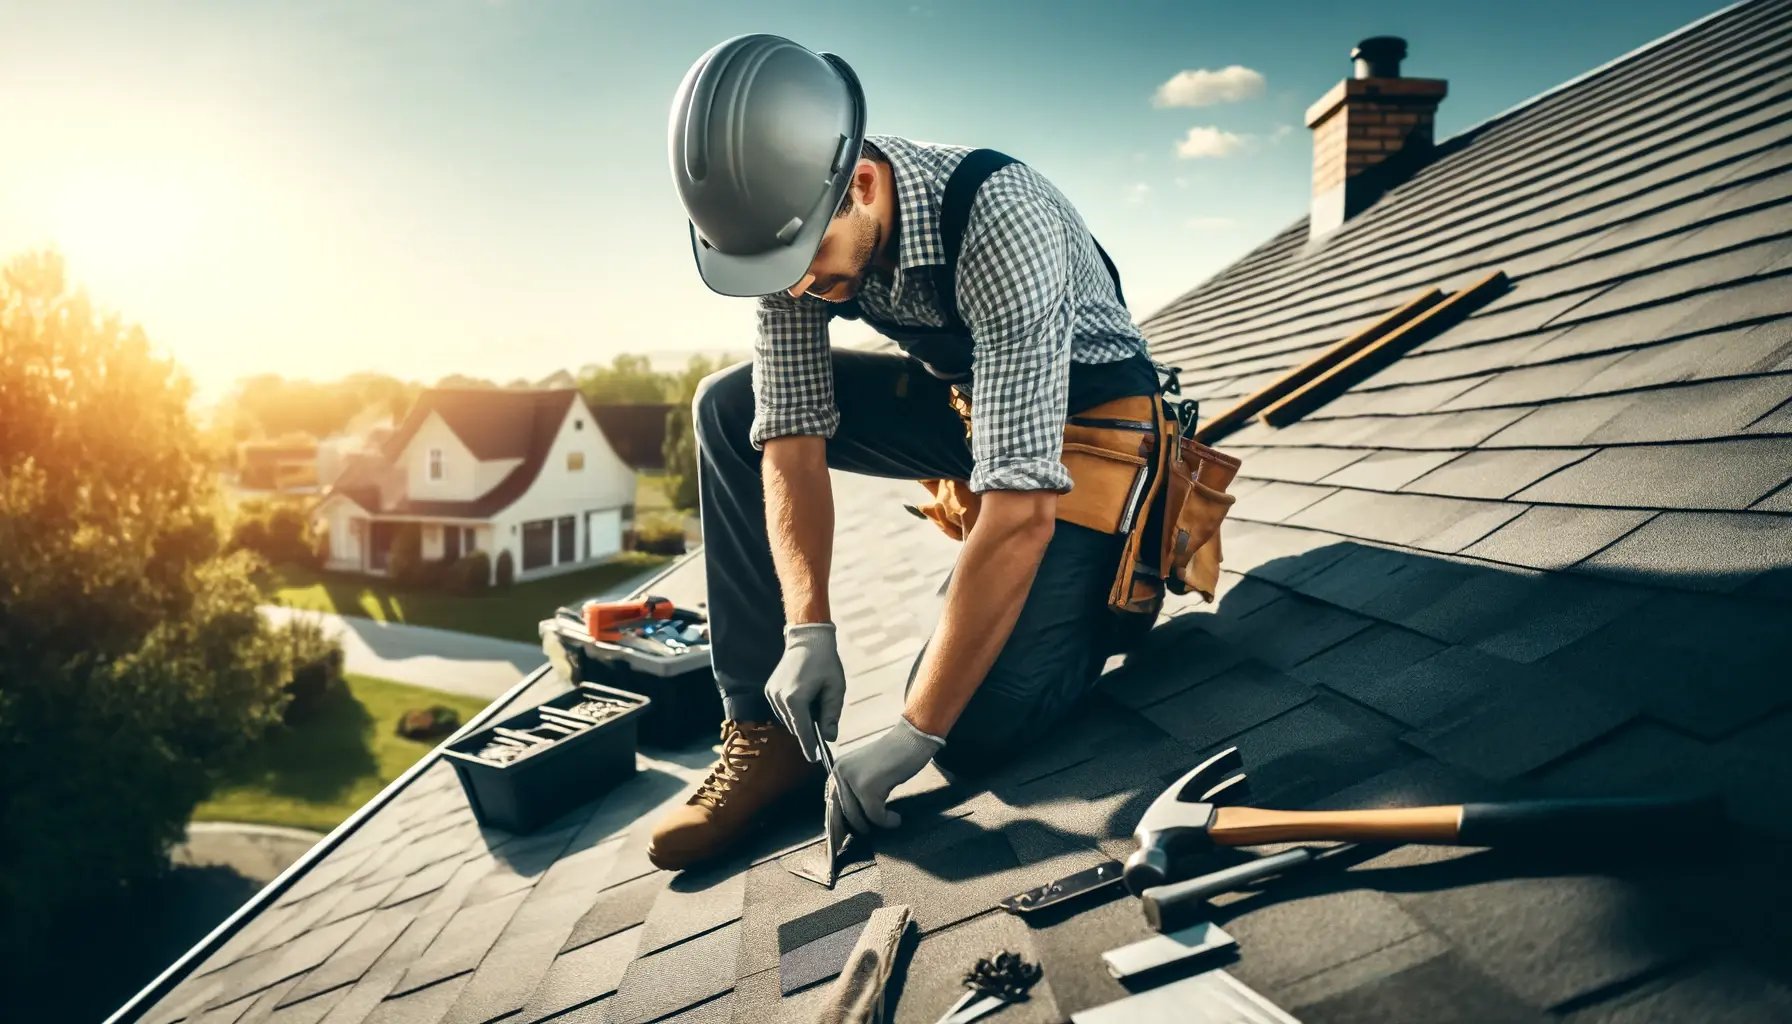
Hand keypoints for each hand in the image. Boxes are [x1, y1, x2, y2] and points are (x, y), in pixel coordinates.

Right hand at [764, 622, 846, 761]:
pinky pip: (782, 709)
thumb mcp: (835, 688)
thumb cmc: (825, 662)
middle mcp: (779, 698)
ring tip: (815, 710)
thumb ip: (832, 714)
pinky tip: (805, 701)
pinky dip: (793, 711)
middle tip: (823, 734)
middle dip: (808, 731)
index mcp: (795, 699)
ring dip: (800, 720)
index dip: (810, 746)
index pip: (803, 731)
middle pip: (795, 726)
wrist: (807, 638)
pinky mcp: (770, 689)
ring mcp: (772, 693)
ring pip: (788, 719)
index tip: (815, 759)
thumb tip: (830, 737)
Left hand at [829, 716, 944, 834]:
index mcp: (838, 768)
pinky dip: (886, 821)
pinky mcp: (867, 787)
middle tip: (867, 835)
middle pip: (843, 812)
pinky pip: (874, 815)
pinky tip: (896, 819)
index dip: (836, 824)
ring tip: (889, 821)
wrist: (912, 739)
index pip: (831, 802)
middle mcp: (840, 772)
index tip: (839, 841)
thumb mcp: (867, 771)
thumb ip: (854, 789)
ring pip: (858, 816)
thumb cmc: (894, 756)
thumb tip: (850, 820)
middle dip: (855, 828)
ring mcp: (853, 779)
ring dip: (874, 824)